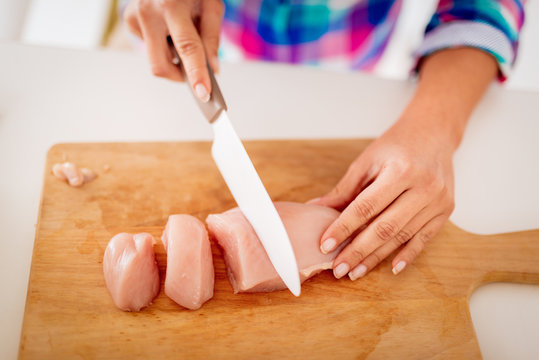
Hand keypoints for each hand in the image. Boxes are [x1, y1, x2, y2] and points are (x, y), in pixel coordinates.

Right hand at [124, 0, 223, 100]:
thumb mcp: (211, 4)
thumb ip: (211, 38)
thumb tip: (212, 69)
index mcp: (171, 4)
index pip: (186, 47)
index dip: (196, 73)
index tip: (203, 93)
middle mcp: (148, 12)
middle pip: (161, 65)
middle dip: (180, 77)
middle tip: (196, 76)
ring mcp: (134, 17)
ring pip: (157, 58)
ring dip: (174, 55)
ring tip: (182, 30)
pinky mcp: (129, 22)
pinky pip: (151, 46)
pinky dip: (164, 43)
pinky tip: (168, 25)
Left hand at [311, 119, 455, 279]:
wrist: (433, 133)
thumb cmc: (396, 145)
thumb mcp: (367, 161)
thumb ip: (344, 189)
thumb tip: (316, 208)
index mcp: (400, 171)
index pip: (365, 207)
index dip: (343, 228)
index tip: (325, 245)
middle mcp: (423, 187)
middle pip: (385, 227)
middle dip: (358, 251)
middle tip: (338, 269)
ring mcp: (438, 201)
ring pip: (402, 236)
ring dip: (377, 257)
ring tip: (355, 272)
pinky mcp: (445, 211)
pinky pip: (424, 239)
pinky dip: (407, 255)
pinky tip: (390, 268)